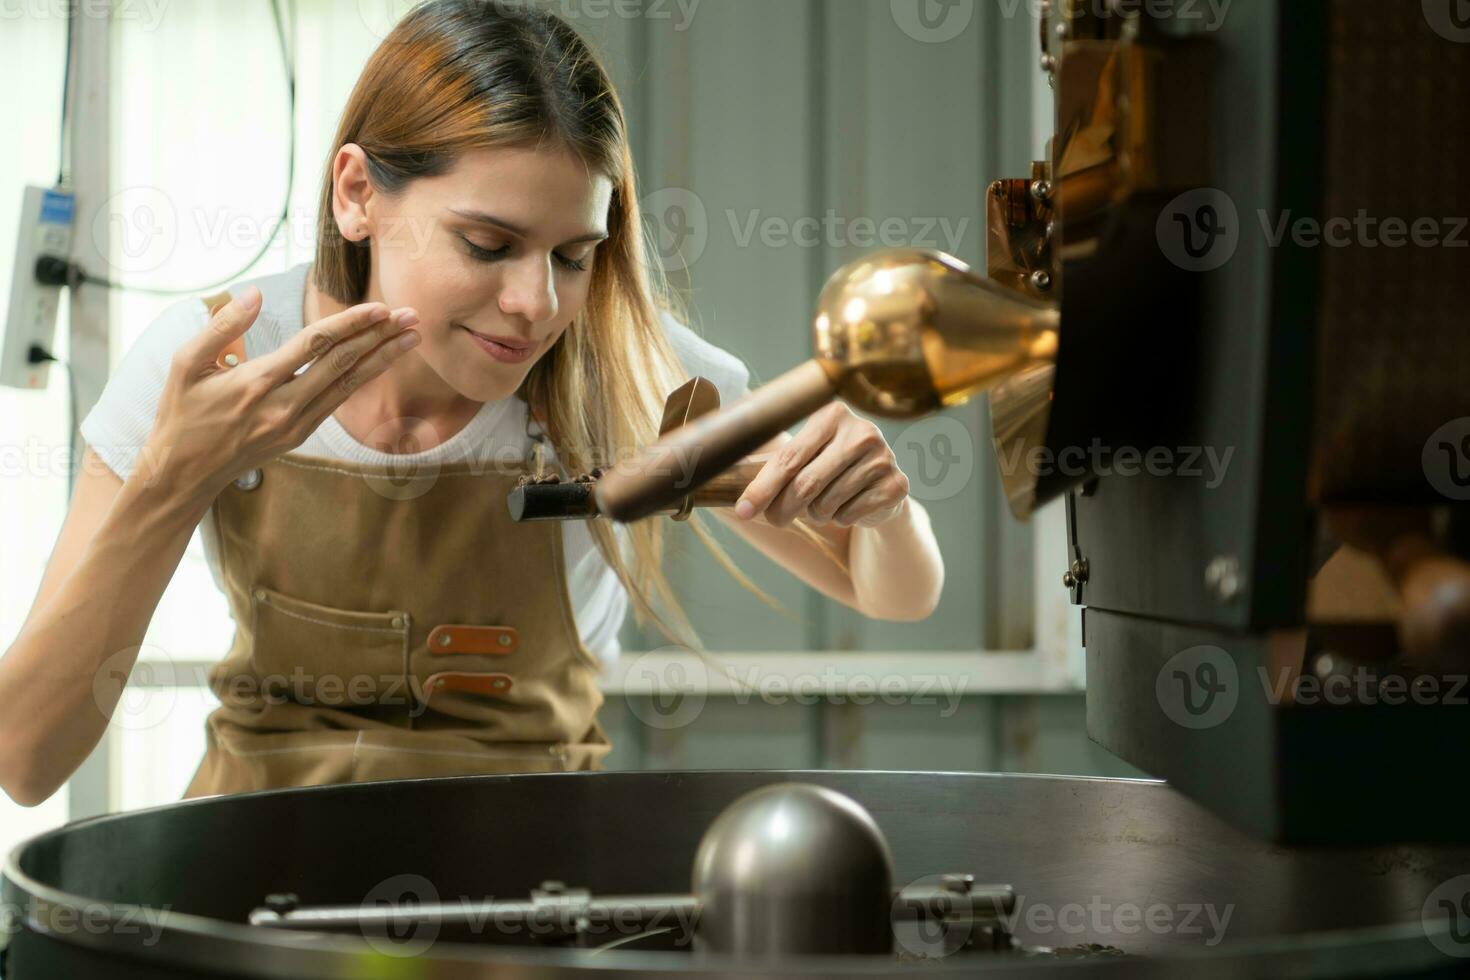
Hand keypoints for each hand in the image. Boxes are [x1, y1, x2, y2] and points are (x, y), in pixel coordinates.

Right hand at [139, 285, 420, 500]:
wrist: (184, 472)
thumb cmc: (182, 412)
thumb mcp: (185, 364)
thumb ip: (221, 327)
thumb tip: (254, 293)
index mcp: (256, 383)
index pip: (314, 346)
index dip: (350, 325)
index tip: (379, 308)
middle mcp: (283, 405)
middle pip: (343, 364)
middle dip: (381, 337)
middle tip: (412, 315)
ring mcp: (296, 424)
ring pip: (349, 384)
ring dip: (383, 358)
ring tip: (411, 336)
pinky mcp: (301, 434)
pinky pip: (338, 400)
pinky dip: (363, 377)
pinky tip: (382, 360)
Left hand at [733, 402, 909, 528]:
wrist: (880, 487)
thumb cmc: (830, 468)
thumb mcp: (804, 456)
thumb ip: (771, 462)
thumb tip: (719, 477)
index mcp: (832, 414)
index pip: (788, 457)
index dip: (762, 487)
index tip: (743, 510)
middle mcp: (861, 431)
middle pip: (806, 484)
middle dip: (782, 509)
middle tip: (775, 520)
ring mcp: (883, 457)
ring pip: (827, 504)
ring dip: (817, 514)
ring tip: (825, 503)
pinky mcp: (897, 484)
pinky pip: (851, 515)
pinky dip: (841, 519)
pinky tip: (850, 506)